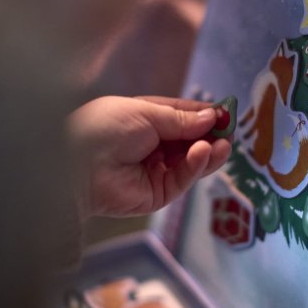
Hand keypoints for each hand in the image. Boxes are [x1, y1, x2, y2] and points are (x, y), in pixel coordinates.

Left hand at [67, 96, 231, 217]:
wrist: (76, 164)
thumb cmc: (104, 128)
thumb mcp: (146, 113)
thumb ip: (181, 119)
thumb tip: (211, 116)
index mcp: (146, 120)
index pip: (182, 116)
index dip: (204, 114)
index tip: (226, 112)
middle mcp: (153, 145)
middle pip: (191, 141)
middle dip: (211, 135)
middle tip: (230, 131)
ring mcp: (156, 170)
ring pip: (192, 162)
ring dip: (209, 152)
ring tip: (222, 144)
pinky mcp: (158, 194)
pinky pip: (183, 179)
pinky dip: (196, 166)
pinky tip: (203, 153)